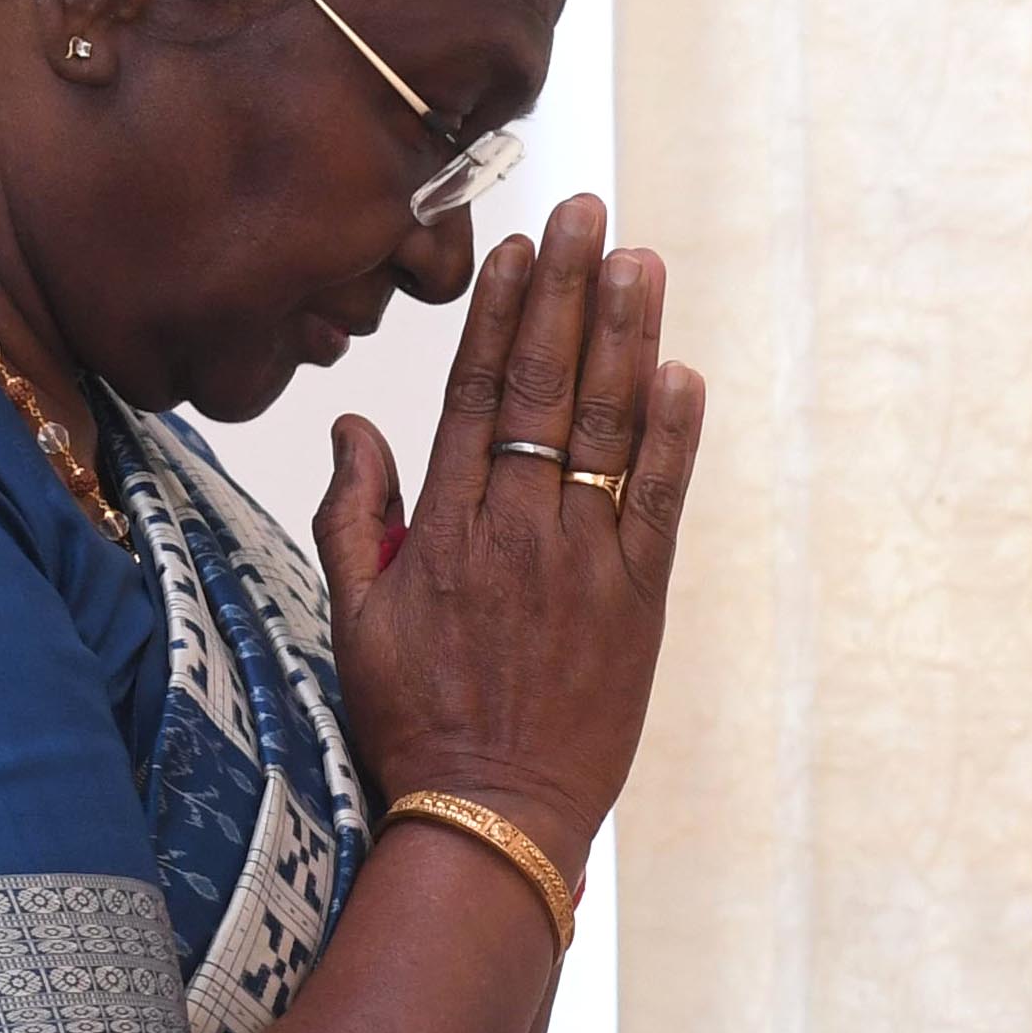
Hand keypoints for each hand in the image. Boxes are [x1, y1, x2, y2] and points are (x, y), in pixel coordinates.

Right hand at [311, 195, 703, 883]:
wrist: (490, 818)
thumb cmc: (415, 725)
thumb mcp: (353, 622)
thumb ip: (352, 516)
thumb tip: (351, 425)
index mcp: (443, 529)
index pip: (476, 393)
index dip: (502, 313)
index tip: (520, 248)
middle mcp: (514, 531)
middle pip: (546, 388)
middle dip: (567, 292)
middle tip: (589, 214)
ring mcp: (581, 563)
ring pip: (606, 429)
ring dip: (627, 339)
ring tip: (640, 262)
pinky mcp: (636, 602)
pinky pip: (657, 501)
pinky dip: (671, 436)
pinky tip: (680, 373)